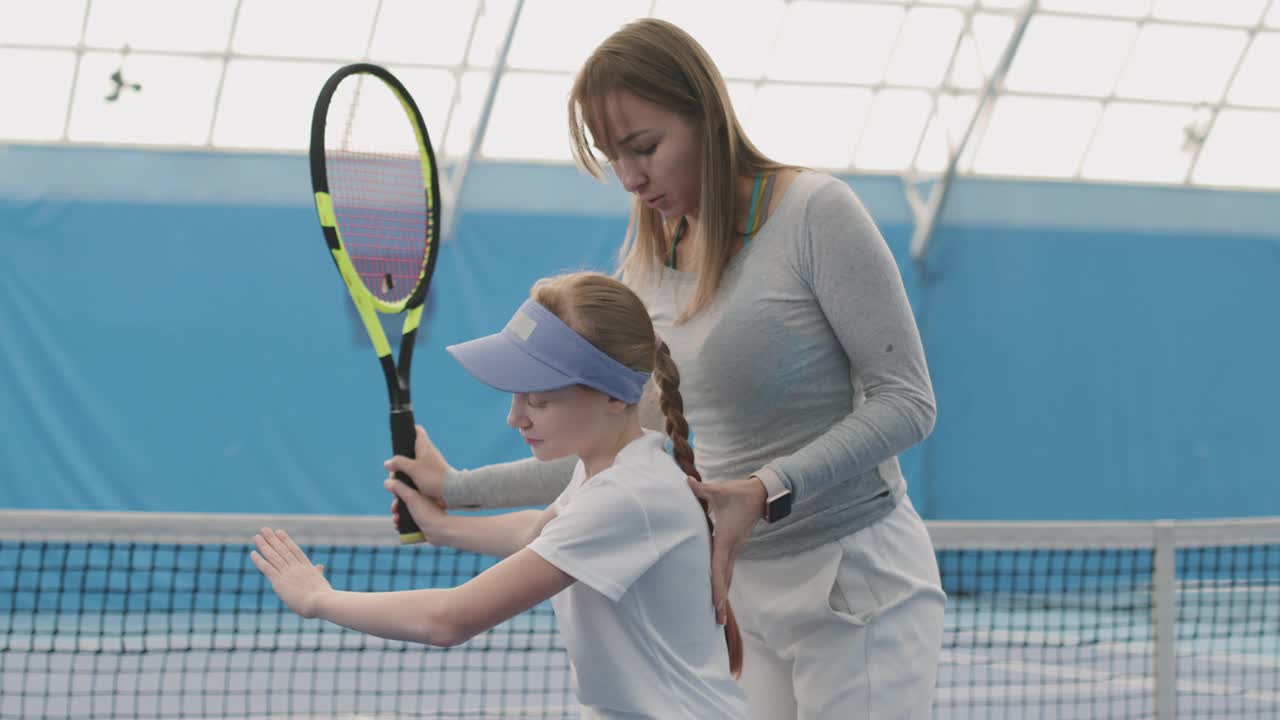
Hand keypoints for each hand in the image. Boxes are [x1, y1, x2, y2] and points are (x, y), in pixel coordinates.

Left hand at [250, 527, 331, 618]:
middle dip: (272, 539)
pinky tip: (253, 553)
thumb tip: (320, 566)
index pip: (294, 550)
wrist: (320, 601)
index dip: (286, 540)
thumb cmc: (323, 596)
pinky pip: (267, 568)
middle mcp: (296, 567)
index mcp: (307, 567)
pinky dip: (259, 560)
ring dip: (264, 545)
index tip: (279, 532)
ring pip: (273, 556)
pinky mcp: (279, 581)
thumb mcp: (321, 582)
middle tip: (264, 529)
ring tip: (257, 536)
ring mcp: (287, 573)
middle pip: (282, 550)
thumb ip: (317, 573)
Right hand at [384, 425, 449, 504]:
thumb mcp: (412, 468)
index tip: (399, 437)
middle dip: (400, 459)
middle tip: (393, 469)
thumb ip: (398, 463)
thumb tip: (387, 463)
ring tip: (396, 480)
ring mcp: (431, 463)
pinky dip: (411, 477)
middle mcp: (428, 452)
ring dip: (404, 471)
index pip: (417, 430)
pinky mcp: (432, 474)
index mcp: (425, 445)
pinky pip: (418, 473)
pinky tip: (405, 486)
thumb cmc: (432, 476)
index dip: (408, 430)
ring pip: (413, 463)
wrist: (451, 491)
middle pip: (411, 449)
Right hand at [386, 476, 448, 540]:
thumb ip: (399, 488)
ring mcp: (426, 509)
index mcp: (424, 489)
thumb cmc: (428, 512)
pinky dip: (404, 522)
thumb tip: (387, 481)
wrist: (441, 531)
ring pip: (408, 509)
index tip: (393, 494)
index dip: (398, 488)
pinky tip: (398, 527)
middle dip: (397, 505)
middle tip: (393, 510)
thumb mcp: (411, 497)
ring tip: (396, 521)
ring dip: (399, 515)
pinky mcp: (426, 520)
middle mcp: (426, 497)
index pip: (407, 484)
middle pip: (406, 498)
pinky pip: (412, 519)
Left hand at [686, 477, 766, 624]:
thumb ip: (701, 489)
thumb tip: (686, 482)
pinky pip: (729, 569)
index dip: (716, 586)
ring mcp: (735, 549)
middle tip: (718, 623)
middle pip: (725, 579)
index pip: (719, 567)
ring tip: (719, 616)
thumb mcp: (719, 490)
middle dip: (721, 601)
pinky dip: (724, 583)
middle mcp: (731, 548)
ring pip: (728, 576)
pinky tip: (720, 593)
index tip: (715, 604)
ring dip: (724, 595)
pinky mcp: (735, 547)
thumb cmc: (739, 493)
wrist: (761, 494)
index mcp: (725, 540)